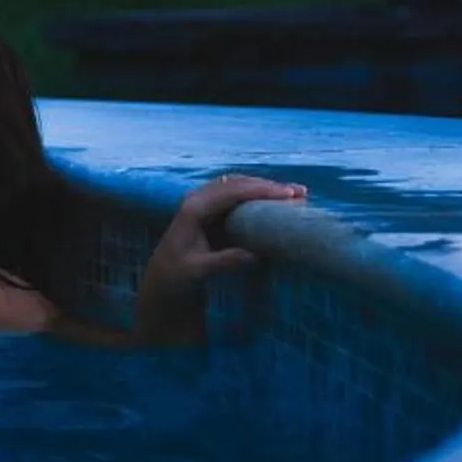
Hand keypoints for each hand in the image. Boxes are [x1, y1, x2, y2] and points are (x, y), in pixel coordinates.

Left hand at [133, 174, 306, 342]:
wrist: (161, 278)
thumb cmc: (175, 276)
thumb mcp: (197, 271)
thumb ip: (222, 261)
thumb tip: (254, 255)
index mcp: (193, 210)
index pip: (230, 192)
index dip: (260, 190)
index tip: (287, 194)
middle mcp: (197, 199)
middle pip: (237, 183)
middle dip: (268, 185)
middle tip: (300, 192)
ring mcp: (203, 202)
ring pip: (238, 186)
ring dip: (265, 188)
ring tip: (295, 193)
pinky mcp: (211, 210)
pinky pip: (237, 196)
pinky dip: (258, 196)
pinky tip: (277, 200)